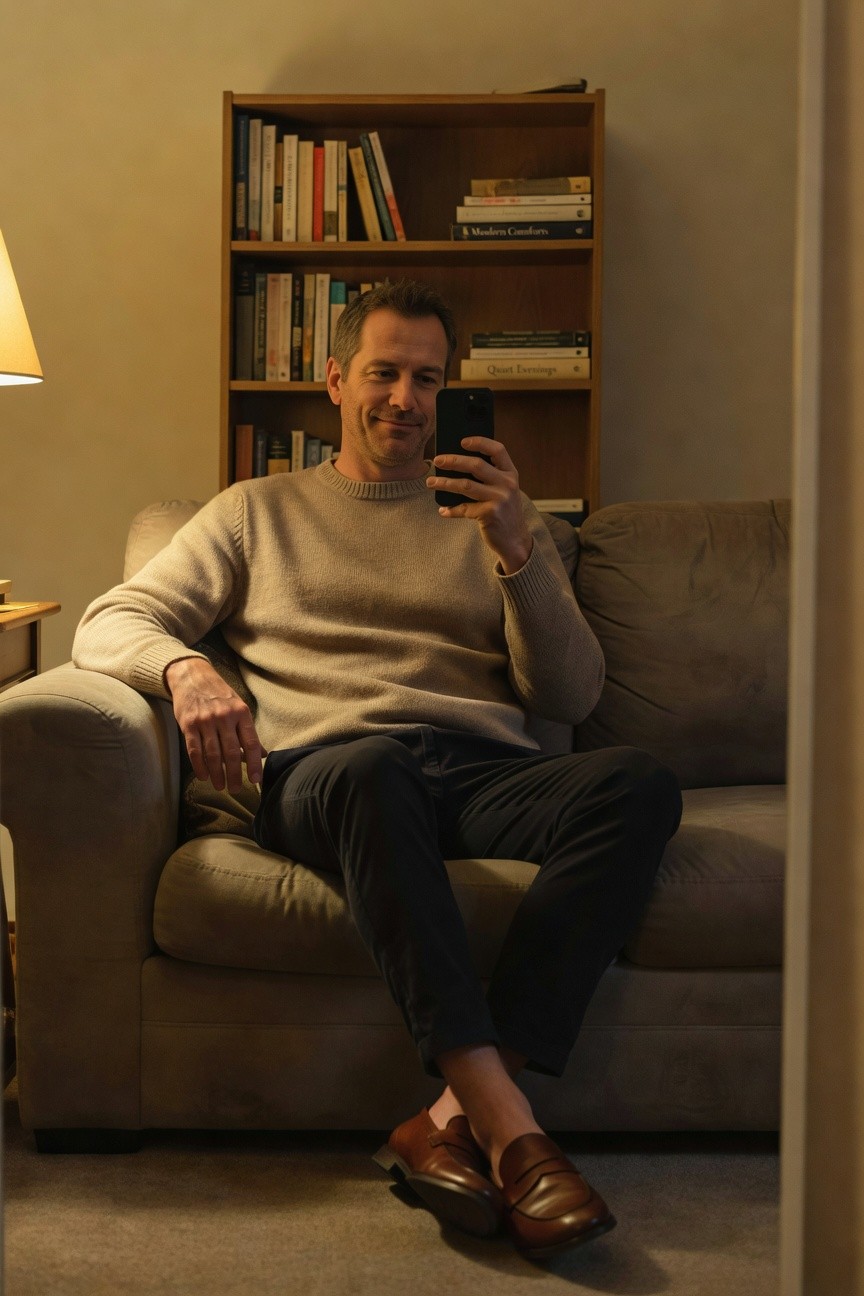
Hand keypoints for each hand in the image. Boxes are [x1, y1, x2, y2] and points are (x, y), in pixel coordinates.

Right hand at [165, 657, 264, 792]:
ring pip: (213, 755)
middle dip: (234, 775)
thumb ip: (248, 731)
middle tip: (236, 790)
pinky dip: (199, 766)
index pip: (251, 743)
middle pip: (232, 753)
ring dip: (217, 774)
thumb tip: (262, 754)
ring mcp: (205, 721)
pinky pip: (194, 751)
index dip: (255, 764)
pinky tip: (204, 776)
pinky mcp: (188, 724)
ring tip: (221, 786)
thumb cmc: (219, 694)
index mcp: (241, 713)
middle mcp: (224, 716)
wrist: (192, 676)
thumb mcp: (238, 707)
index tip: (256, 780)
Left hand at [427, 435, 533, 574]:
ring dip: (445, 483)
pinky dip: (451, 510)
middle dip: (453, 461)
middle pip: (476, 465)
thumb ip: (491, 477)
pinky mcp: (490, 514)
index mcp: (511, 473)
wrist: (515, 540)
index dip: (480, 442)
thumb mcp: (504, 491)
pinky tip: (443, 510)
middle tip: (437, 460)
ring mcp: (499, 499)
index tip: (462, 441)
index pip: (498, 450)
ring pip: (465, 485)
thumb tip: (457, 464)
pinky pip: (464, 508)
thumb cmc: (504, 512)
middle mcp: (507, 484)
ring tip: (430, 482)